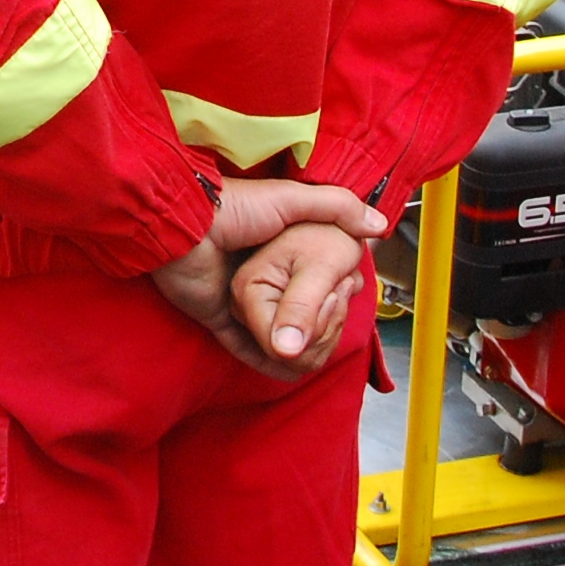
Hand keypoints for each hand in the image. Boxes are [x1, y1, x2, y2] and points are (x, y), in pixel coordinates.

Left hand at [149, 178, 389, 377]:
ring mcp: (238, 299)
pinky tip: (287, 366)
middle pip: (294, 311)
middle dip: (315, 324)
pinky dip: (264, 360)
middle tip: (330, 326)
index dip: (332, 292)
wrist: (184, 224)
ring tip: (312, 348)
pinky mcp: (218, 317)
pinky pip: (243, 348)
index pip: (313, 279)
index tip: (346, 297)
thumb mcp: (292, 200)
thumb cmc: (234, 207)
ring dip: (292, 345)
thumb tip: (380, 224)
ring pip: (272, 334)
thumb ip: (336, 207)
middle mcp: (259, 275)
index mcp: (276, 248)